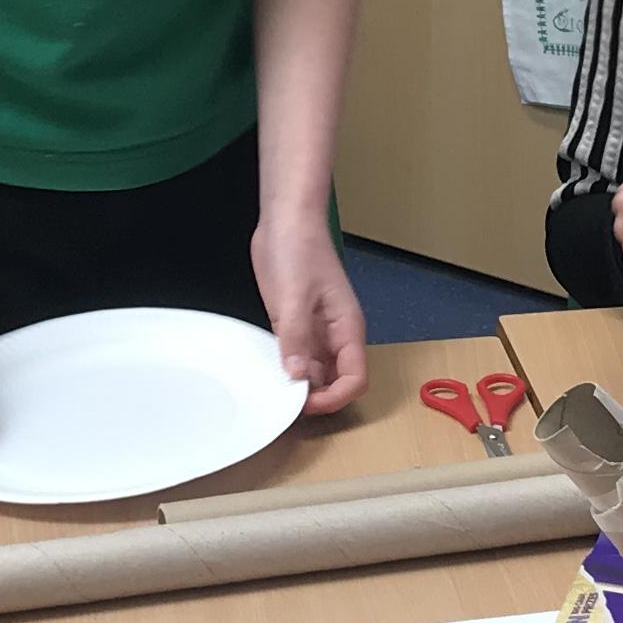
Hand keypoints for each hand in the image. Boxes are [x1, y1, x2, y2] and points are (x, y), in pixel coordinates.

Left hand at [255, 210, 368, 412]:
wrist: (286, 220)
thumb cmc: (300, 248)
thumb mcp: (295, 294)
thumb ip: (297, 337)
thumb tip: (298, 377)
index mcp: (347, 328)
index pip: (355, 379)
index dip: (334, 398)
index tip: (305, 402)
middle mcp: (334, 335)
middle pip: (337, 381)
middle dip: (316, 397)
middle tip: (285, 402)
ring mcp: (315, 331)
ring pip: (315, 373)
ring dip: (300, 386)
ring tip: (274, 391)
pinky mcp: (294, 325)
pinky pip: (296, 357)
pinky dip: (286, 369)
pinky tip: (267, 370)